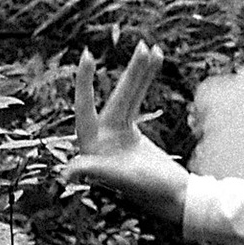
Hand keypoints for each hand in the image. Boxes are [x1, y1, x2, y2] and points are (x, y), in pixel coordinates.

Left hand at [61, 39, 188, 224]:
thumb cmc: (150, 193)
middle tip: (143, 44)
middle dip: (130, 71)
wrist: (177, 200)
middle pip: (116, 96)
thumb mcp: (121, 180)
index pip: (85, 107)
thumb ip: (94, 172)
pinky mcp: (130, 132)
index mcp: (93, 145)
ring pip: (129, 94)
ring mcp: (115, 133)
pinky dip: (146, 84)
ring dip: (141, 72)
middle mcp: (101, 136)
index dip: (85, 82)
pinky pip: (138, 100)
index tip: (87, 56)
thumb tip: (66, 174)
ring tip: (153, 48)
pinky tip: (156, 63)